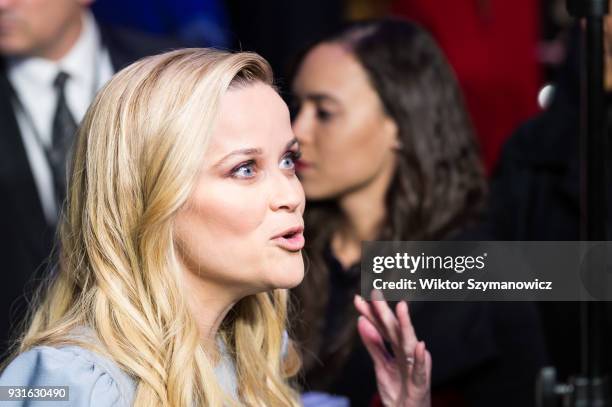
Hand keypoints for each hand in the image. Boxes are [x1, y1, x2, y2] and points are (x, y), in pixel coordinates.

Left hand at [354, 290, 430, 406]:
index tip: (357, 298)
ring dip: (405, 325)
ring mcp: (414, 366)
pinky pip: (420, 370)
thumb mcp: (381, 365)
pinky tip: (420, 346)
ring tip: (401, 307)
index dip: (370, 313)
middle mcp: (407, 352)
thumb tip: (361, 321)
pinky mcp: (420, 383)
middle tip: (375, 292)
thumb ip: (373, 344)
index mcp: (396, 347)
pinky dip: (420, 358)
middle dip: (384, 311)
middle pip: (393, 329)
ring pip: (408, 343)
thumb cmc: (398, 389)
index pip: (381, 326)